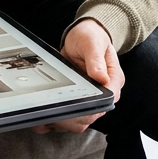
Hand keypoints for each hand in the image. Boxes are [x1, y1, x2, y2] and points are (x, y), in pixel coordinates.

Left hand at [33, 18, 123, 133]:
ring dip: (63, 123)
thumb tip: (101, 77)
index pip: (106, 102)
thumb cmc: (91, 37)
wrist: (82, 35)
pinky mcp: (77, 98)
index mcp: (113, 81)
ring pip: (80, 121)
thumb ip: (96, 60)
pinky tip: (44, 119)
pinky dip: (57, 120)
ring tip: (46, 119)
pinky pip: (70, 116)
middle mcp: (103, 93)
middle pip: (91, 116)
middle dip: (73, 119)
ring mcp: (90, 97)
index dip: (90, 109)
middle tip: (54, 115)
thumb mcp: (92, 44)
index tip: (73, 108)